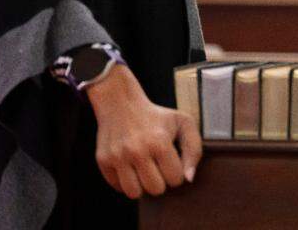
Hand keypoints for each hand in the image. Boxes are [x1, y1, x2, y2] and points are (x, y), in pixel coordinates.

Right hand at [86, 64, 202, 199]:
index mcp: (160, 142)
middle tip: (158, 166)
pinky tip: (131, 168)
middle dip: (161, 181)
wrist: (122, 104)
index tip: (172, 161)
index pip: (175, 179)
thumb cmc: (158, 117)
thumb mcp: (183, 123)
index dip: (176, 172)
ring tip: (144, 170)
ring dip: (142, 185)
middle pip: (156, 189)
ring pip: (135, 193)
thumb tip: (188, 179)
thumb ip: (194, 150)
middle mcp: (137, 150)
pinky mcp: (103, 161)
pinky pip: (118, 188)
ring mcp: (118, 156)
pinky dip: (126, 182)